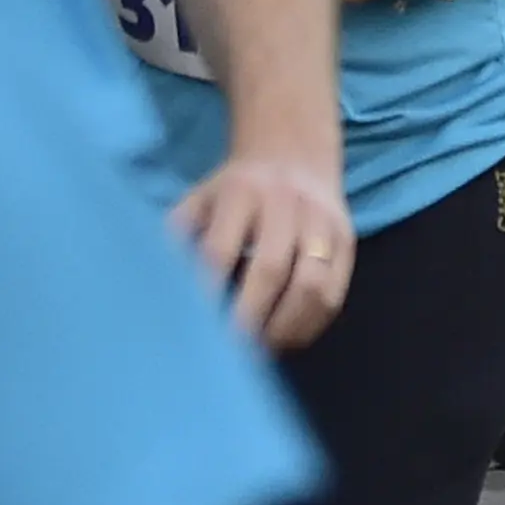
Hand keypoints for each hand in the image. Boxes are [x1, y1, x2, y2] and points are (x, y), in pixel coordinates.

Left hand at [178, 151, 356, 348]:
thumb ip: (179, 234)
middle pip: (270, 269)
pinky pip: (334, 293)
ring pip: (311, 285)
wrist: (294, 152)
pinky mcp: (347, 239)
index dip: (206, 292)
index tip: (195, 327)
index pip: (220, 249)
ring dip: (284, 327)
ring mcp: (321, 221)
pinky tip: (287, 338)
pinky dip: (310, 324)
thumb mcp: (201, 196)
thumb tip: (158, 284)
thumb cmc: (237, 189)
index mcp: (241, 190)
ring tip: (261, 350)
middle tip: (230, 352)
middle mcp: (286, 202)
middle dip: (249, 317)